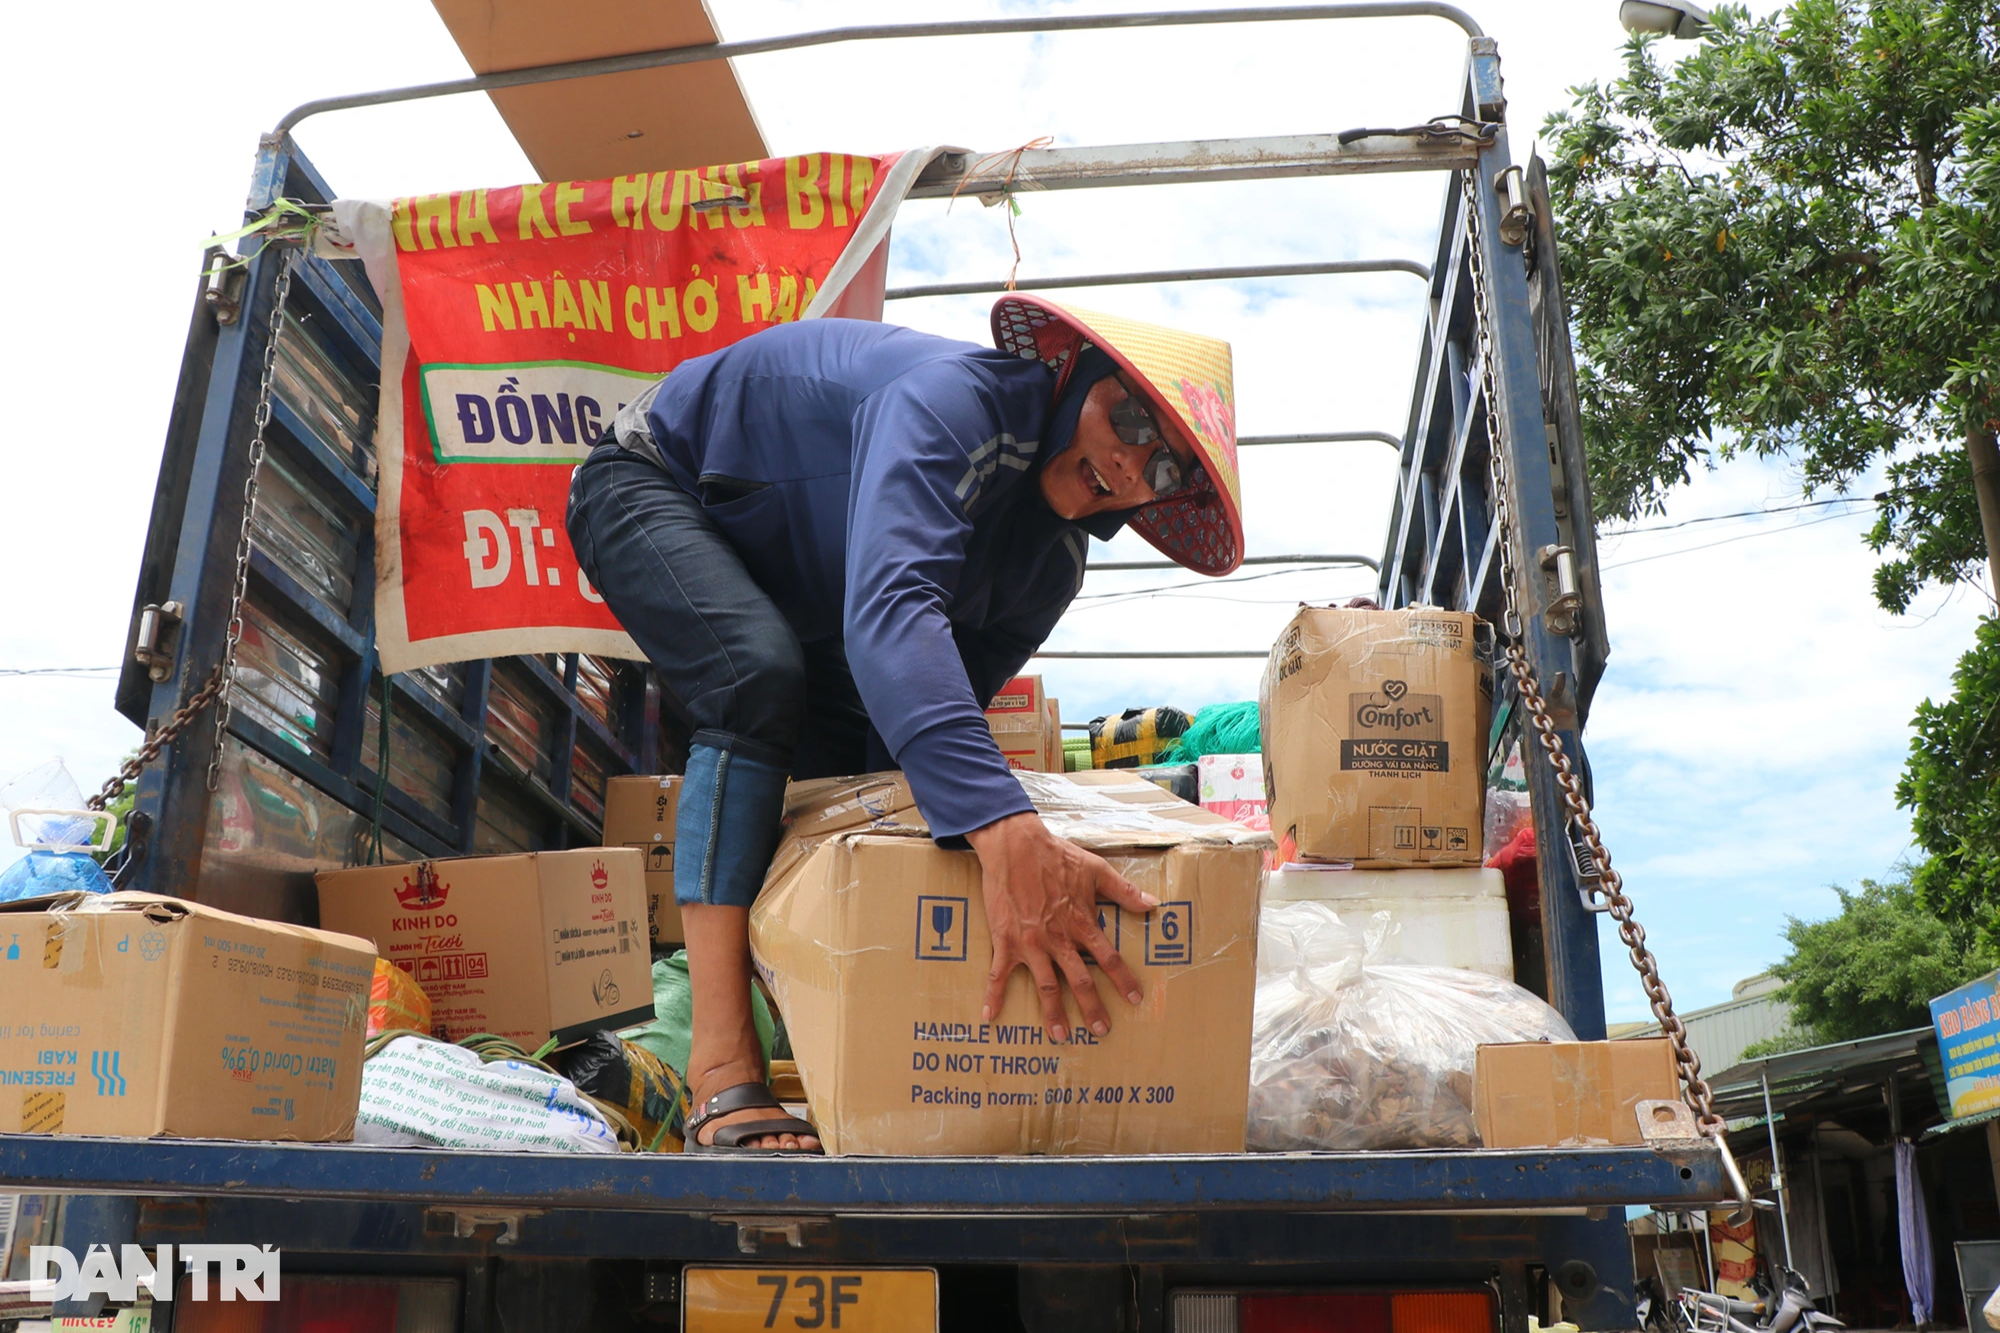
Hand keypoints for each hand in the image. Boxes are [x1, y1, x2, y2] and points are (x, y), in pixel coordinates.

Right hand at [964, 811, 1156, 1041]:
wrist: (1015, 846)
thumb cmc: (1056, 856)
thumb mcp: (1096, 870)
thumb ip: (1124, 891)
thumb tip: (1153, 905)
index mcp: (1081, 923)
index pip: (1108, 958)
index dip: (1122, 980)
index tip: (1134, 999)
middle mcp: (1058, 939)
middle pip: (1079, 980)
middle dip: (1092, 1008)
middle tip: (1102, 1030)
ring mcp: (1031, 943)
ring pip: (1045, 985)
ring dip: (1052, 1012)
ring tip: (1059, 1035)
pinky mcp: (1006, 940)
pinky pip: (998, 973)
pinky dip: (993, 995)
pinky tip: (990, 1016)